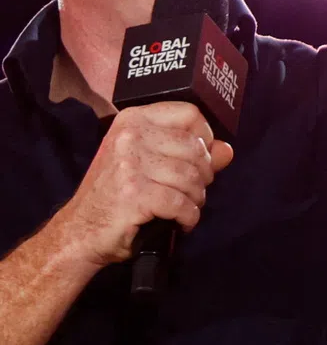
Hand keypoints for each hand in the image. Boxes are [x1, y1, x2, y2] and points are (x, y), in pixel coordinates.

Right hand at [55, 102, 233, 267]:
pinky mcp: (135, 193)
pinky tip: (180, 222)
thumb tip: (226, 150)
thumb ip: (191, 154)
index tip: (200, 158)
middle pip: (196, 148)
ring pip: (192, 177)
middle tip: (191, 191)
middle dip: (203, 175)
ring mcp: (130, 164)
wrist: (81, 231)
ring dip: (196, 198)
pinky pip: (182, 204)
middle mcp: (130, 136)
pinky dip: (188, 217)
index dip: (205, 137)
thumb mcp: (150, 164)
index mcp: (133, 120)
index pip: (190, 113)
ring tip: (184, 207)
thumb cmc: (117, 195)